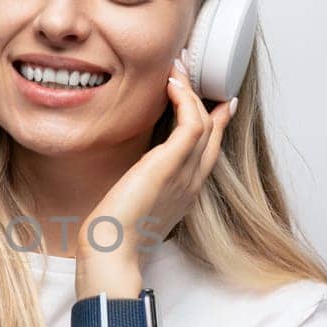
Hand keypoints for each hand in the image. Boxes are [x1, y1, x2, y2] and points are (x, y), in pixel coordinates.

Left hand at [77, 58, 236, 288]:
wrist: (111, 257)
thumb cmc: (114, 238)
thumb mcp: (133, 207)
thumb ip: (140, 189)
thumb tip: (131, 178)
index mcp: (185, 192)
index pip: (208, 150)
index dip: (215, 122)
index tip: (213, 100)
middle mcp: (191, 182)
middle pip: (213, 132)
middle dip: (205, 98)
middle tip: (190, 71)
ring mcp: (184, 174)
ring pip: (204, 123)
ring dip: (192, 91)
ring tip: (178, 68)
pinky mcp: (169, 166)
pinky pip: (191, 124)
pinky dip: (185, 100)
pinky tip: (172, 85)